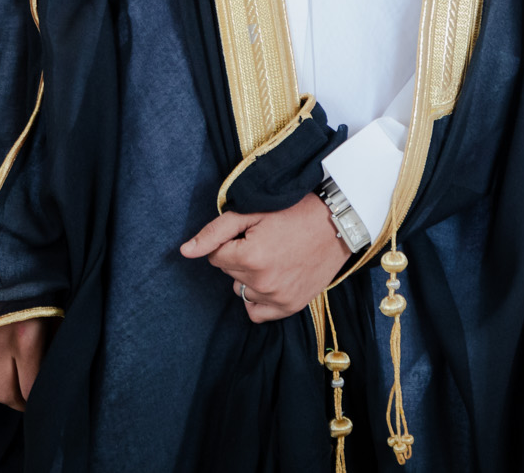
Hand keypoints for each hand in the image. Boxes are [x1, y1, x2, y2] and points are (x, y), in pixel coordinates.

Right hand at [0, 317, 48, 410]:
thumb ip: (55, 338)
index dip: (36, 400)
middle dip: (19, 403)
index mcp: (25, 340)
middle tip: (27, 402)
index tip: (43, 401)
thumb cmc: (33, 287)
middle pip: (6, 394)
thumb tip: (57, 364)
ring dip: (0, 395)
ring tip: (12, 392)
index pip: (30, 387)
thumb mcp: (53, 311)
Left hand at [180, 195, 350, 321]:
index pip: (216, 256)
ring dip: (250, 277)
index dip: (232, 242)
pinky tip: (271, 280)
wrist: (338, 222)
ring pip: (242, 290)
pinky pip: (257, 312)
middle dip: (240, 257)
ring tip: (275, 257)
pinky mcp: (291, 306)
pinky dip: (259, 298)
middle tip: (267, 241)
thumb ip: (215, 232)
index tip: (254, 232)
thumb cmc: (296, 211)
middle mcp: (262, 282)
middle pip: (229, 273)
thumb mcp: (252, 212)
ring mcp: (278, 298)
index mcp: (249, 258)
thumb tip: (185, 252)